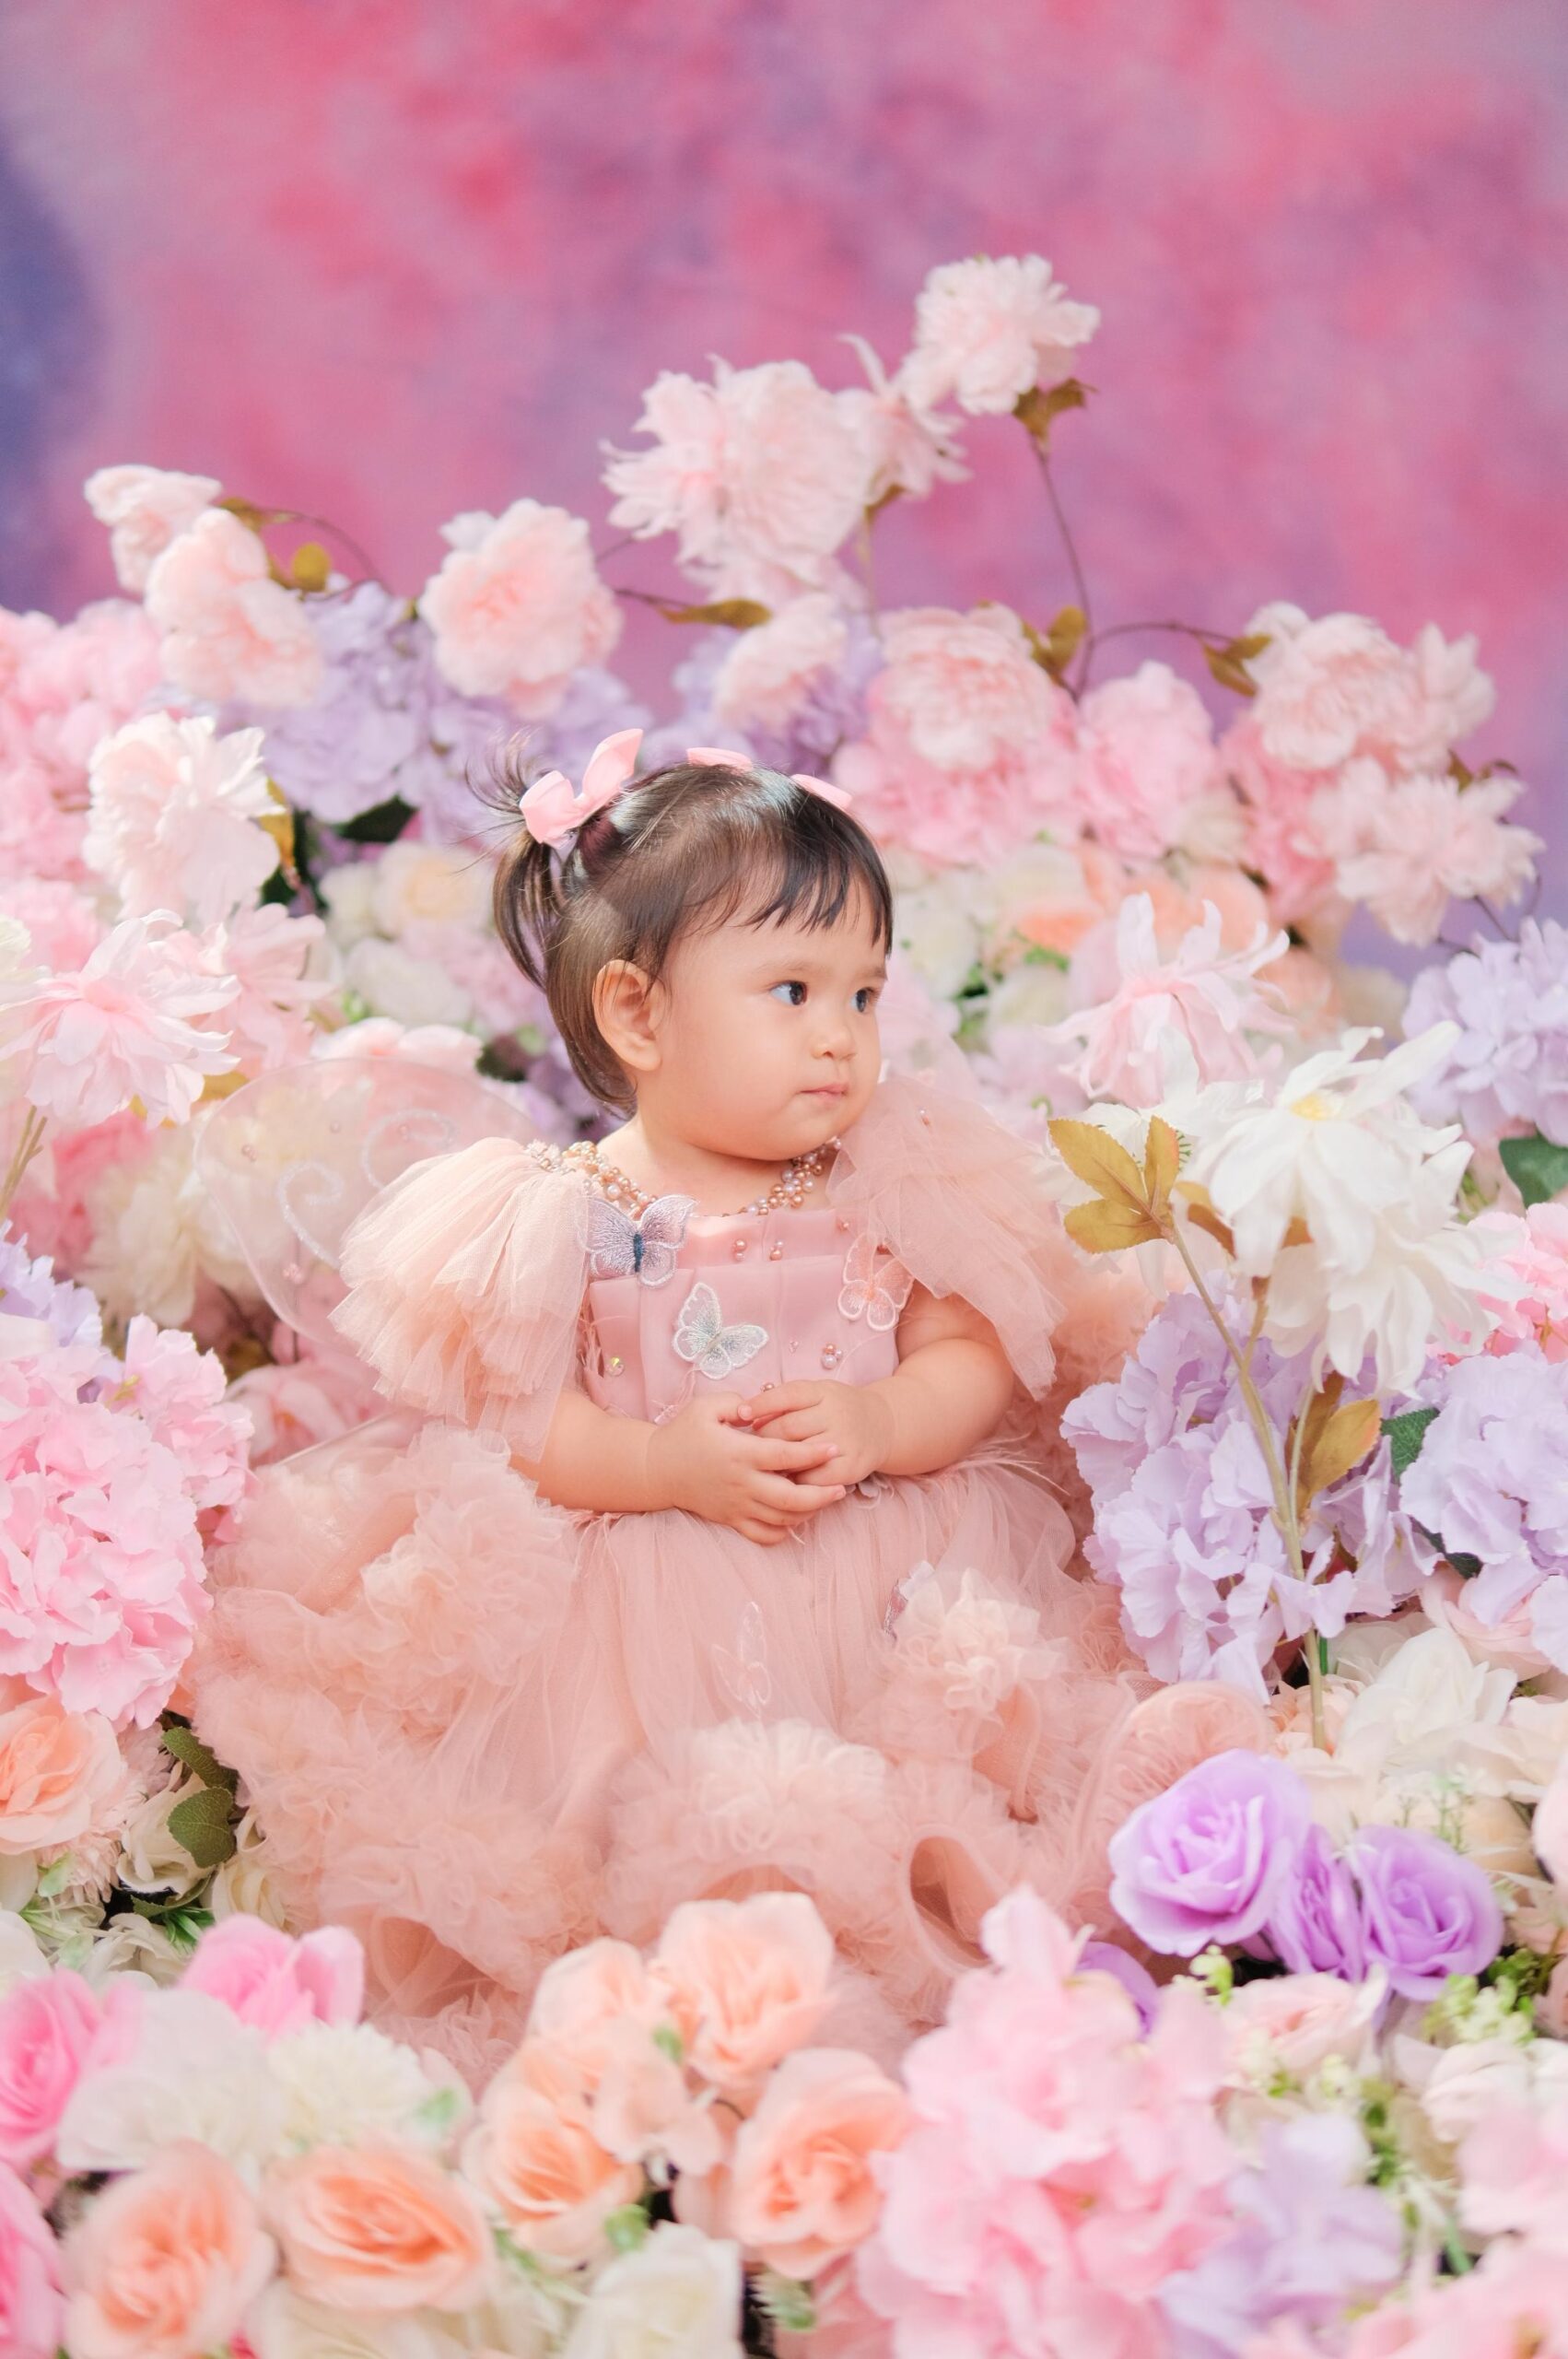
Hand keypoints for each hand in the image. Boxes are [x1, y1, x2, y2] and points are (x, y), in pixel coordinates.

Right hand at [647, 1392, 846, 1546]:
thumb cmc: (683, 1433)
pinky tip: (795, 1518)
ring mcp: (736, 1506)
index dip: (813, 1453)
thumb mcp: (705, 1406)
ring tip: (823, 1499)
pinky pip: (763, 1535)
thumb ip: (737, 1401)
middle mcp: (740, 1483)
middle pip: (790, 1499)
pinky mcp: (730, 1520)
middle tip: (841, 1487)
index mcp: (738, 1453)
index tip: (835, 1447)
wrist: (656, 1469)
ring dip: (807, 1513)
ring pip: (781, 1519)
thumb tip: (761, 1405)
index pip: (784, 1457)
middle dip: (821, 1495)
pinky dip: (783, 1531)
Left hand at [738, 1381, 894, 1490]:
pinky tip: (788, 1481)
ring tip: (764, 1467)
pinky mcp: (851, 1467)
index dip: (762, 1404)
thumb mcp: (816, 1394)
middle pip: (788, 1428)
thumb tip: (746, 1414)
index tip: (741, 1413)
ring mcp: (845, 1441)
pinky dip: (798, 1482)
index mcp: (823, 1391)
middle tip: (750, 1448)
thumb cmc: (836, 1410)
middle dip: (764, 1440)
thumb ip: (786, 1401)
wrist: (883, 1426)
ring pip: (799, 1456)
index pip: (788, 1395)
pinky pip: (815, 1479)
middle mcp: (836, 1414)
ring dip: (778, 1464)